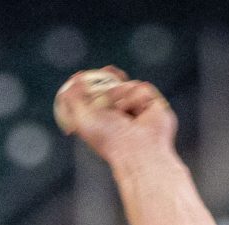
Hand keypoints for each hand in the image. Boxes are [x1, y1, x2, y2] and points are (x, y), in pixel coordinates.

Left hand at [54, 66, 177, 159]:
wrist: (136, 150)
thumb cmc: (108, 139)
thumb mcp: (82, 119)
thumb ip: (73, 99)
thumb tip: (74, 80)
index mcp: (105, 122)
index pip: (97, 99)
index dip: (91, 85)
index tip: (82, 75)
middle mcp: (123, 116)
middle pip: (115, 87)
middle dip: (110, 77)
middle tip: (107, 71)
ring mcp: (140, 110)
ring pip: (128, 86)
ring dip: (121, 93)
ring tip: (121, 110)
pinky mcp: (155, 105)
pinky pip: (143, 88)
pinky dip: (137, 96)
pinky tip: (137, 112)